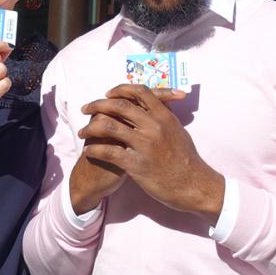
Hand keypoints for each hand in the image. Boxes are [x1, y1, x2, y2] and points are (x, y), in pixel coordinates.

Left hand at [78, 85, 224, 223]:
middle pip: (119, 105)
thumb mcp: (178, 131)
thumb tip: (155, 105)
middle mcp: (153, 126)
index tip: (109, 94)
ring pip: (109, 126)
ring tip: (83, 132)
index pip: (140, 91)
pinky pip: (108, 152)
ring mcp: (144, 145)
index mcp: (164, 116)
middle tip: (86, 108)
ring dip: (91, 127)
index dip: (121, 89)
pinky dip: (94, 150)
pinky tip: (88, 152)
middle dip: (98, 104)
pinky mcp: (136, 164)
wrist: (193, 185)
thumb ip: (164, 116)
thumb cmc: (186, 159)